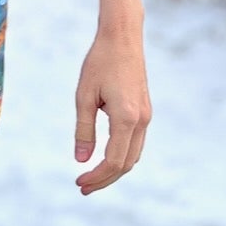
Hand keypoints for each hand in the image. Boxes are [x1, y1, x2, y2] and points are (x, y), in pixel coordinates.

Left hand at [73, 26, 150, 193]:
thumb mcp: (84, 96)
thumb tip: (82, 160)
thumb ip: (83, 130)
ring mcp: (146, 116)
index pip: (114, 161)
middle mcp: (142, 120)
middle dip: (105, 179)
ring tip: (91, 177)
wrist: (123, 37)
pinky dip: (121, 156)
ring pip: (133, 155)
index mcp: (126, 118)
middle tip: (82, 187)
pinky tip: (104, 158)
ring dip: (114, 170)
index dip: (97, 176)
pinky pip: (135, 143)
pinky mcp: (145, 111)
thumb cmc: (99, 62)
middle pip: (127, 164)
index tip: (79, 182)